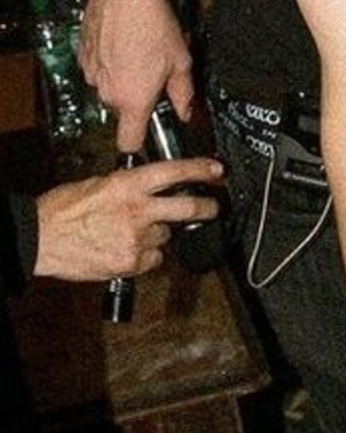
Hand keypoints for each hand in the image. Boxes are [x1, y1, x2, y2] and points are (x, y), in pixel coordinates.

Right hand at [33, 158, 222, 281]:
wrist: (42, 239)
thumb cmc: (62, 210)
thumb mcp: (97, 184)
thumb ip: (127, 186)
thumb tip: (147, 187)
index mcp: (127, 185)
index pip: (174, 172)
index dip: (200, 170)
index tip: (216, 171)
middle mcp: (137, 210)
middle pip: (187, 207)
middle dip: (207, 208)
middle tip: (213, 207)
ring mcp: (136, 238)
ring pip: (165, 236)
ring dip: (157, 234)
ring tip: (131, 232)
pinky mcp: (132, 262)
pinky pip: (153, 258)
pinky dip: (145, 255)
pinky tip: (126, 249)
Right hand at [79, 0, 194, 153]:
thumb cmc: (152, 23)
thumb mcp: (180, 61)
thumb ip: (183, 93)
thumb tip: (185, 110)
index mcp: (133, 100)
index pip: (128, 143)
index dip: (139, 142)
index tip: (147, 134)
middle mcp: (108, 91)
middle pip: (122, 110)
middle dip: (137, 99)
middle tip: (154, 77)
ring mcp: (92, 73)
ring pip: (109, 88)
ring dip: (123, 79)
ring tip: (139, 55)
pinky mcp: (83, 56)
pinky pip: (98, 69)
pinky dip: (109, 63)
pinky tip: (124, 44)